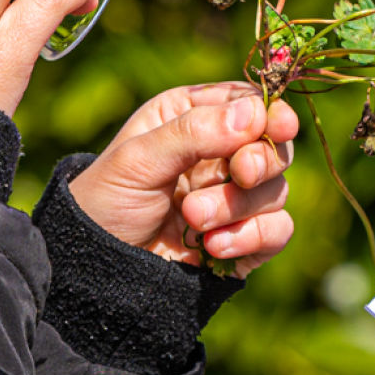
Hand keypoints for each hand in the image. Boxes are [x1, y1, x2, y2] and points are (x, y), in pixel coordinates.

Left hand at [67, 83, 300, 275]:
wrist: (97, 272)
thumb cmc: (107, 203)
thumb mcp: (138, 159)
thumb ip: (194, 132)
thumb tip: (256, 114)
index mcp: (192, 117)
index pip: (249, 103)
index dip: (271, 112)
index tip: (278, 125)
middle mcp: (220, 154)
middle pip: (275, 145)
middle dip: (261, 160)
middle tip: (240, 173)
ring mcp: (235, 198)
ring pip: (275, 190)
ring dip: (236, 206)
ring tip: (192, 219)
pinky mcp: (245, 239)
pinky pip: (278, 229)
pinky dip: (251, 237)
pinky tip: (214, 247)